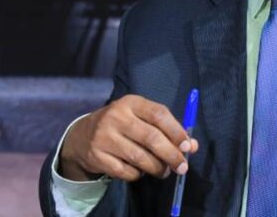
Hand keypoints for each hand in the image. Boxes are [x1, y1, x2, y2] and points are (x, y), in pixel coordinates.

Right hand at [59, 94, 198, 181]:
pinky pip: (125, 171)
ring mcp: (104, 137)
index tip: (188, 146)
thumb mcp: (143, 119)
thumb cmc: (124, 125)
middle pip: (151, 138)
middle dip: (171, 155)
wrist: (84, 135)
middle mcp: (116, 117)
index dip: (176, 131)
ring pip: (140, 158)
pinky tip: (141, 171)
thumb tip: (192, 146)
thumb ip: (168, 130)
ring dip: (157, 168)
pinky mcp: (97, 156)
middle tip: (182, 167)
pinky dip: (138, 174)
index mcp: (132, 103)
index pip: (159, 114)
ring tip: (164, 171)